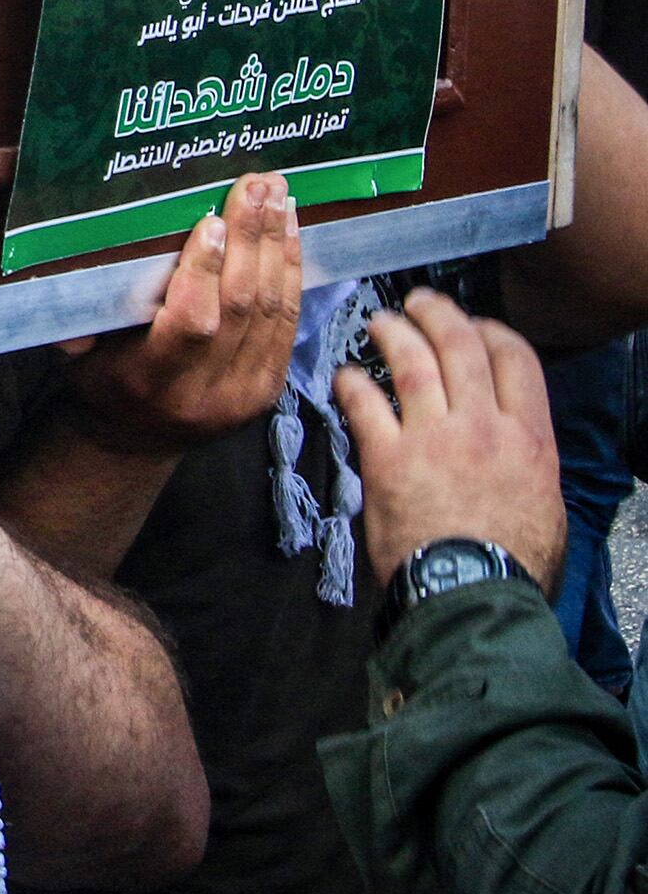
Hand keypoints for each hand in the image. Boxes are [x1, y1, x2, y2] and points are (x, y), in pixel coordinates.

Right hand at [62, 174, 299, 453]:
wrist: (135, 439)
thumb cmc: (102, 382)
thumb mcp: (79, 357)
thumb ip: (84, 317)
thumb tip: (77, 264)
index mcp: (152, 382)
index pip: (191, 323)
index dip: (205, 271)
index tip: (211, 220)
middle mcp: (207, 393)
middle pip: (240, 308)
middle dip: (251, 240)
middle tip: (255, 187)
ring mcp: (246, 393)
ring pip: (271, 310)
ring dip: (277, 247)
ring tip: (277, 196)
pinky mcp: (271, 386)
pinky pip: (288, 321)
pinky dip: (290, 272)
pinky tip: (289, 233)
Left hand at [337, 289, 565, 592]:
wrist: (473, 591)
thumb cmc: (513, 560)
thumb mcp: (546, 504)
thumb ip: (528, 462)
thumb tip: (516, 446)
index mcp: (530, 438)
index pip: (516, 360)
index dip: (492, 332)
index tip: (474, 325)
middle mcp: (485, 426)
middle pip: (462, 347)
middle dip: (439, 315)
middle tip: (419, 302)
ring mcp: (434, 437)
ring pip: (414, 363)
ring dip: (395, 333)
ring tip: (381, 321)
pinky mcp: (387, 457)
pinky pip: (367, 403)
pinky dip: (354, 382)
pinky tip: (346, 375)